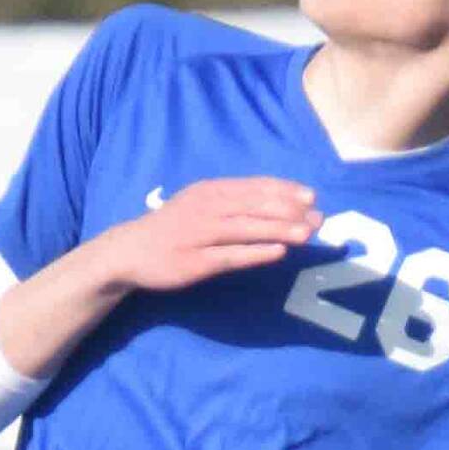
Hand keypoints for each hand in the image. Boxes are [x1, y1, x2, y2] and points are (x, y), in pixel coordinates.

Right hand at [105, 177, 320, 292]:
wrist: (129, 251)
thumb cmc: (172, 227)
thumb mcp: (199, 203)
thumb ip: (231, 201)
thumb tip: (275, 203)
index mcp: (210, 190)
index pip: (254, 186)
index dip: (284, 190)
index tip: (311, 197)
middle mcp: (207, 208)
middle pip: (255, 206)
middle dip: (290, 211)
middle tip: (318, 218)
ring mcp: (200, 235)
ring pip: (247, 229)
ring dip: (279, 230)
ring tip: (307, 234)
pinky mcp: (195, 262)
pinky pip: (231, 256)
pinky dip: (256, 253)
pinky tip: (277, 253)